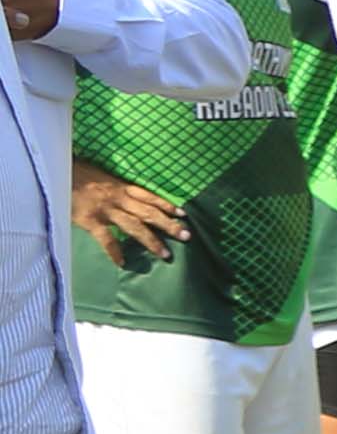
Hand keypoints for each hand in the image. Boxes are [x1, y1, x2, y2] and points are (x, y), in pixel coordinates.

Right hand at [69, 164, 183, 265]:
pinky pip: (106, 238)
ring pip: (134, 226)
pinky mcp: (89, 219)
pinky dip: (114, 251)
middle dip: (169, 225)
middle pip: (149, 213)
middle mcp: (117, 198)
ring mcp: (105, 209)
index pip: (149, 196)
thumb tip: (125, 197)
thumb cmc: (75, 173)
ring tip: (165, 254)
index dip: (167, 205)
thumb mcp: (99, 176)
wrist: (54, 171)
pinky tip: (122, 262)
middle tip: (187, 236)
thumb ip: (113, 187)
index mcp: (120, 186)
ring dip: (151, 240)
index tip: (183, 214)